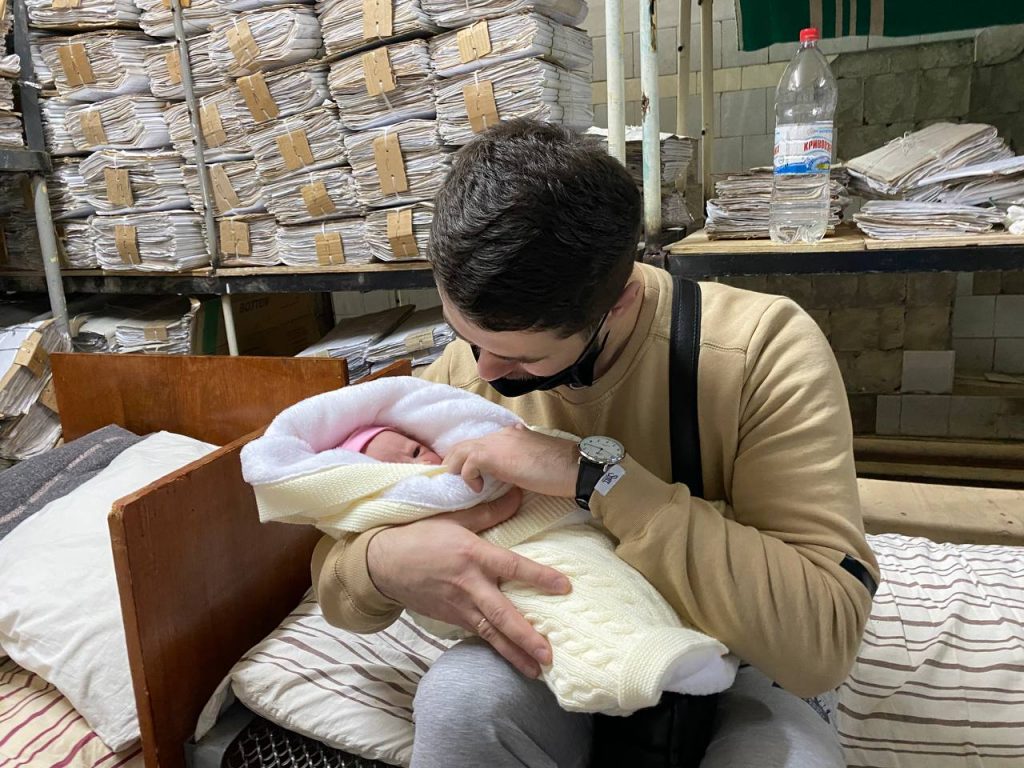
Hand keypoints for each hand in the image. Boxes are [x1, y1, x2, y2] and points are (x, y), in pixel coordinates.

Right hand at [366, 487, 571, 677]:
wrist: (383, 562)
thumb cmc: (420, 535)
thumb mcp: (454, 518)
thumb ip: (489, 512)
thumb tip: (518, 495)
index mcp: (472, 555)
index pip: (512, 567)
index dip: (539, 577)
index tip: (564, 587)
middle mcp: (468, 585)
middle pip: (501, 614)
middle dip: (525, 636)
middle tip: (548, 654)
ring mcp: (458, 606)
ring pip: (490, 633)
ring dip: (513, 653)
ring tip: (536, 670)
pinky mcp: (451, 618)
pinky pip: (478, 634)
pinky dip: (495, 647)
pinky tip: (513, 659)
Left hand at [445, 425, 577, 496]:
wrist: (575, 467)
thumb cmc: (561, 469)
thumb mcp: (536, 459)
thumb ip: (521, 457)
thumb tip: (511, 465)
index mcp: (511, 433)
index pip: (480, 442)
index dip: (469, 458)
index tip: (468, 475)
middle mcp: (501, 433)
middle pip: (465, 443)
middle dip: (455, 462)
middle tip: (455, 481)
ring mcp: (496, 442)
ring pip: (460, 450)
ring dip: (456, 468)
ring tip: (464, 485)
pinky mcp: (493, 455)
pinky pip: (467, 463)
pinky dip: (467, 477)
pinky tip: (478, 489)